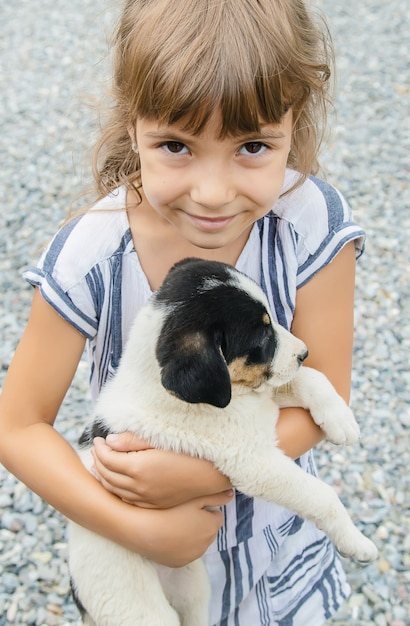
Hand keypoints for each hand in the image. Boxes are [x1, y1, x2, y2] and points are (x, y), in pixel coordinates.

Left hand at [91, 433, 231, 507]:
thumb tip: (109, 441)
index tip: (98, 439)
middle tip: (95, 450)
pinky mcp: (153, 505)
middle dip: (97, 461)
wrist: (210, 476)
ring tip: (99, 465)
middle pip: (107, 475)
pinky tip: (115, 482)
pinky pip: (126, 500)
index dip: (99, 448)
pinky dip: (115, 490)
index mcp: (139, 468)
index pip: (108, 458)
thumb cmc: (188, 452)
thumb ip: (132, 441)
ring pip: (114, 490)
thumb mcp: (159, 441)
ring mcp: (145, 499)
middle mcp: (139, 487)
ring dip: (102, 477)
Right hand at [135, 490, 232, 566]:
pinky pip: (185, 552)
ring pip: (197, 542)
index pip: (216, 516)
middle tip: (182, 514)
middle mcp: (207, 544)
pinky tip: (169, 536)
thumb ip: (215, 494)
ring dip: (191, 535)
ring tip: (174, 524)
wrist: (143, 530)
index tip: (191, 505)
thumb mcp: (193, 496)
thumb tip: (231, 494)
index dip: (204, 509)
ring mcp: (193, 556)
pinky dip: (181, 546)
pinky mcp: (179, 563)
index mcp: (212, 526)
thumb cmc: (169, 509)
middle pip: (208, 530)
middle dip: (200, 523)